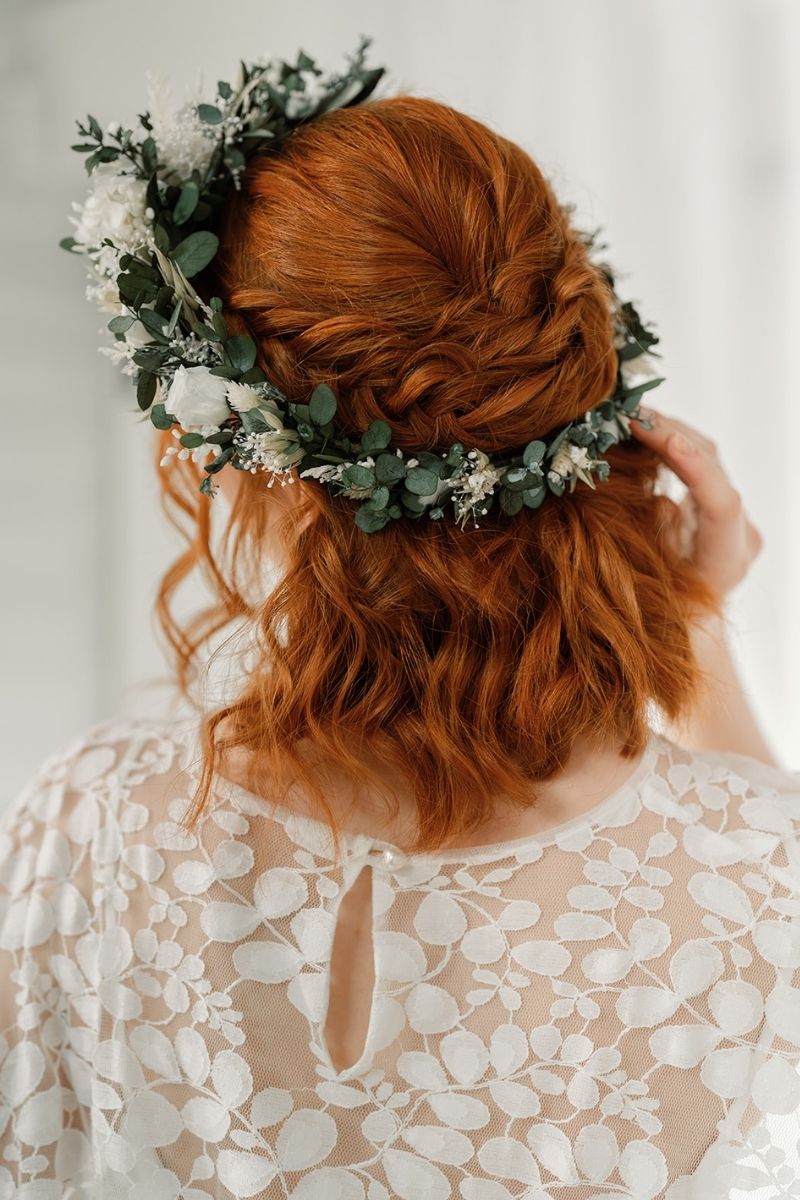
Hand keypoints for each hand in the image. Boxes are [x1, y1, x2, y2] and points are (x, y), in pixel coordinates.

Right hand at [630, 408, 762, 598]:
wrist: (684, 621)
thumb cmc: (660, 612)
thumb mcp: (650, 584)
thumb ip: (654, 541)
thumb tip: (652, 496)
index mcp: (725, 564)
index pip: (721, 507)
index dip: (696, 469)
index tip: (665, 438)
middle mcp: (739, 536)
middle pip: (714, 470)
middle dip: (671, 436)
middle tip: (628, 414)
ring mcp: (733, 516)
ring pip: (706, 458)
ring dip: (667, 432)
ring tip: (629, 415)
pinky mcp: (719, 502)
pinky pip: (697, 462)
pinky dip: (669, 444)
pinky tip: (642, 429)